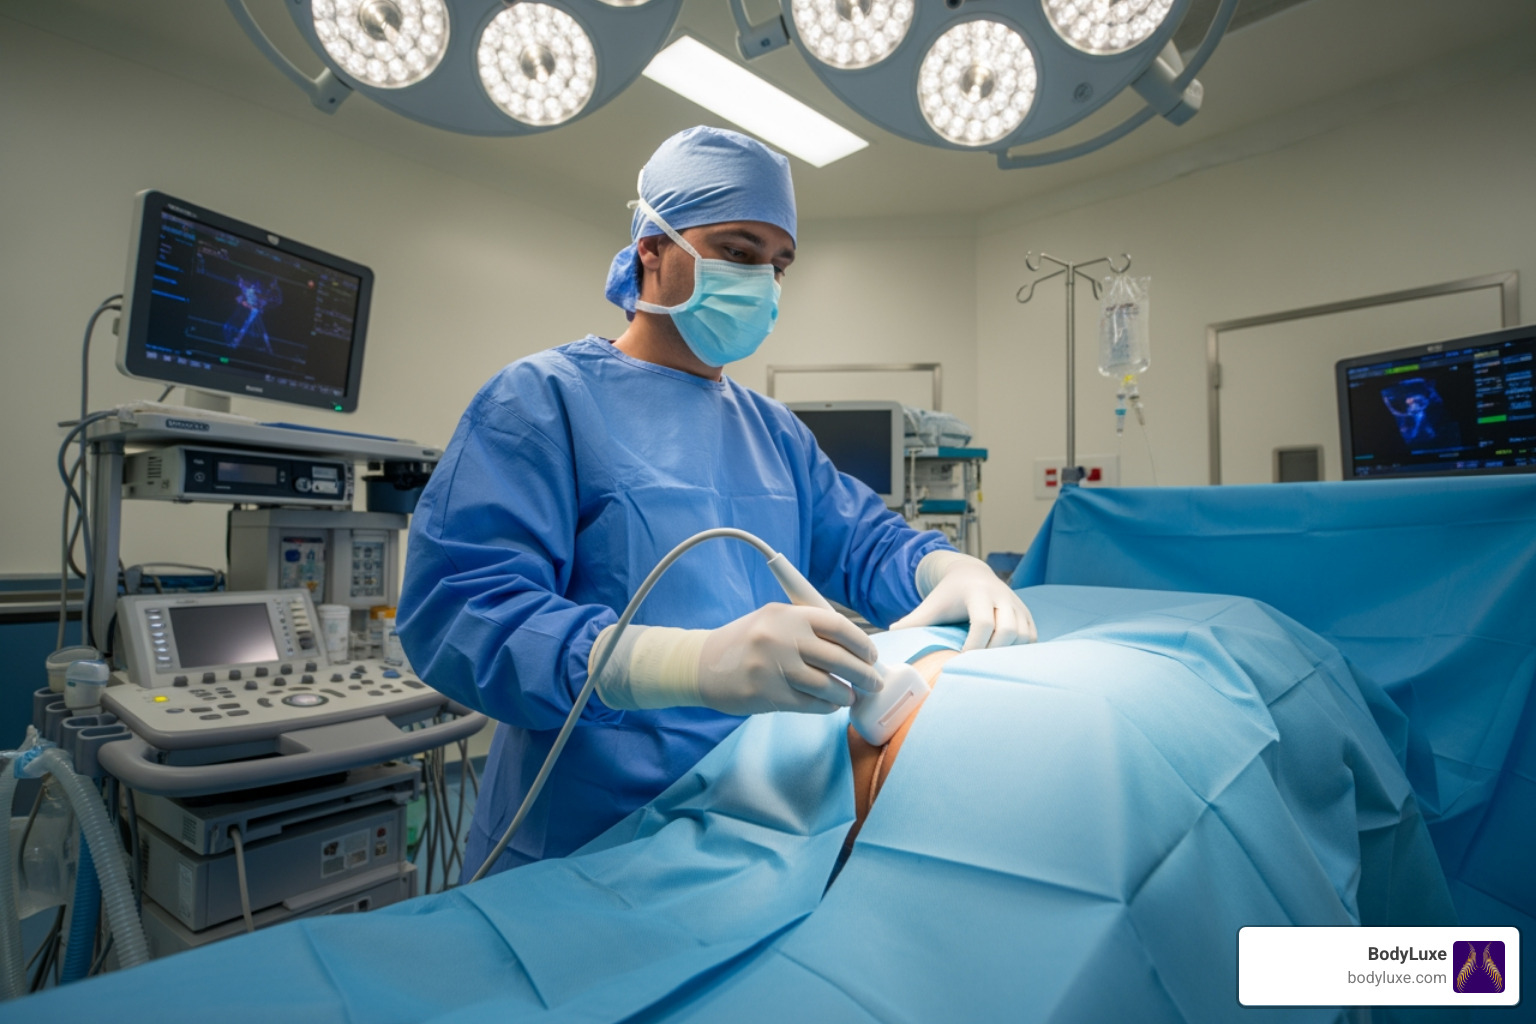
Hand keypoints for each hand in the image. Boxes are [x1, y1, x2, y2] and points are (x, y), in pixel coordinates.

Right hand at [590, 604, 880, 714]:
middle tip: (873, 683)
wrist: (701, 664)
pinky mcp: (768, 695)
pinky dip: (826, 707)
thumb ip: (807, 629)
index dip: (861, 643)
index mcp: (787, 614)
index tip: (871, 655)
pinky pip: (810, 704)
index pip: (838, 626)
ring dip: (846, 694)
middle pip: (839, 658)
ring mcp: (775, 667)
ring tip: (850, 696)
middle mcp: (783, 638)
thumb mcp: (772, 620)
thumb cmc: (745, 642)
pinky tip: (829, 705)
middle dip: (863, 674)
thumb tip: (852, 650)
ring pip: (828, 686)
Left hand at [889, 550, 1036, 650]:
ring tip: (989, 664)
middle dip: (994, 652)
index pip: (983, 622)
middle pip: (1008, 630)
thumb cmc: (947, 596)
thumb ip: (912, 621)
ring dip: (1009, 653)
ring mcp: (1018, 605)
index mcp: (977, 593)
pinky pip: (1032, 638)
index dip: (975, 645)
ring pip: (1024, 635)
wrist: (971, 574)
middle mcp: (1001, 596)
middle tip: (977, 667)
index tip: (962, 660)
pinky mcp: (1027, 614)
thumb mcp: (930, 606)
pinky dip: (1021, 651)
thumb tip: (889, 636)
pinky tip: (1003, 659)